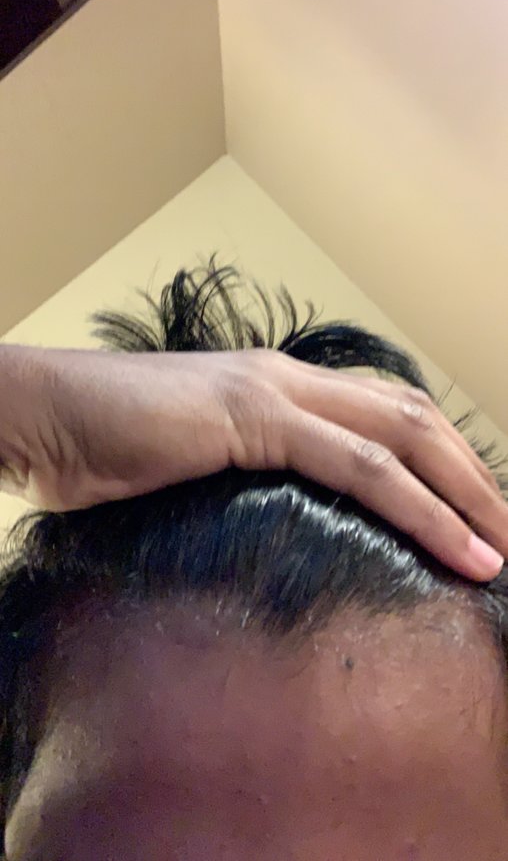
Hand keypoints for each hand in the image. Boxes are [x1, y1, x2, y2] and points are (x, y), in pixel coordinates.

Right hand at [0, 345, 505, 580]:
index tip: (471, 511)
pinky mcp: (254, 418)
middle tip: (507, 530)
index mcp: (275, 385)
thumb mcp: (186, 462)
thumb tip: (270, 518)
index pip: (383, 414)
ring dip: (466, 493)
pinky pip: (360, 467)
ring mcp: (273, 392)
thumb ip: (238, 475)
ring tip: (504, 547)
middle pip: (412, 418)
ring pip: (402, 437)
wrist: (41, 414)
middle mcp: (287, 378)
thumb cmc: (100, 443)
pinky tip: (458, 546)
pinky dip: (420, 507)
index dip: (439, 459)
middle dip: (471, 475)